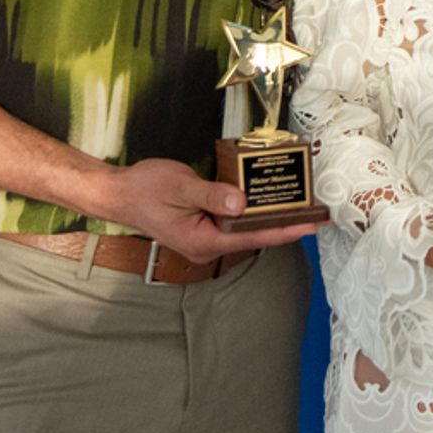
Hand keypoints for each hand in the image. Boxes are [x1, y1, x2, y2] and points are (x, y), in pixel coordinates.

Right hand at [98, 157, 323, 263]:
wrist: (118, 193)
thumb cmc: (145, 189)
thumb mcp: (180, 187)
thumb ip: (212, 194)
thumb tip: (242, 202)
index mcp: (202, 240)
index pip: (251, 237)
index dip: (282, 230)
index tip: (308, 226)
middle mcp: (206, 246)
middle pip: (251, 236)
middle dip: (281, 223)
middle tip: (313, 211)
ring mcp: (204, 238)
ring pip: (242, 230)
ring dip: (266, 217)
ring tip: (297, 205)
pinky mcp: (202, 228)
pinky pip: (231, 223)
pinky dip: (249, 212)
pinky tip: (264, 200)